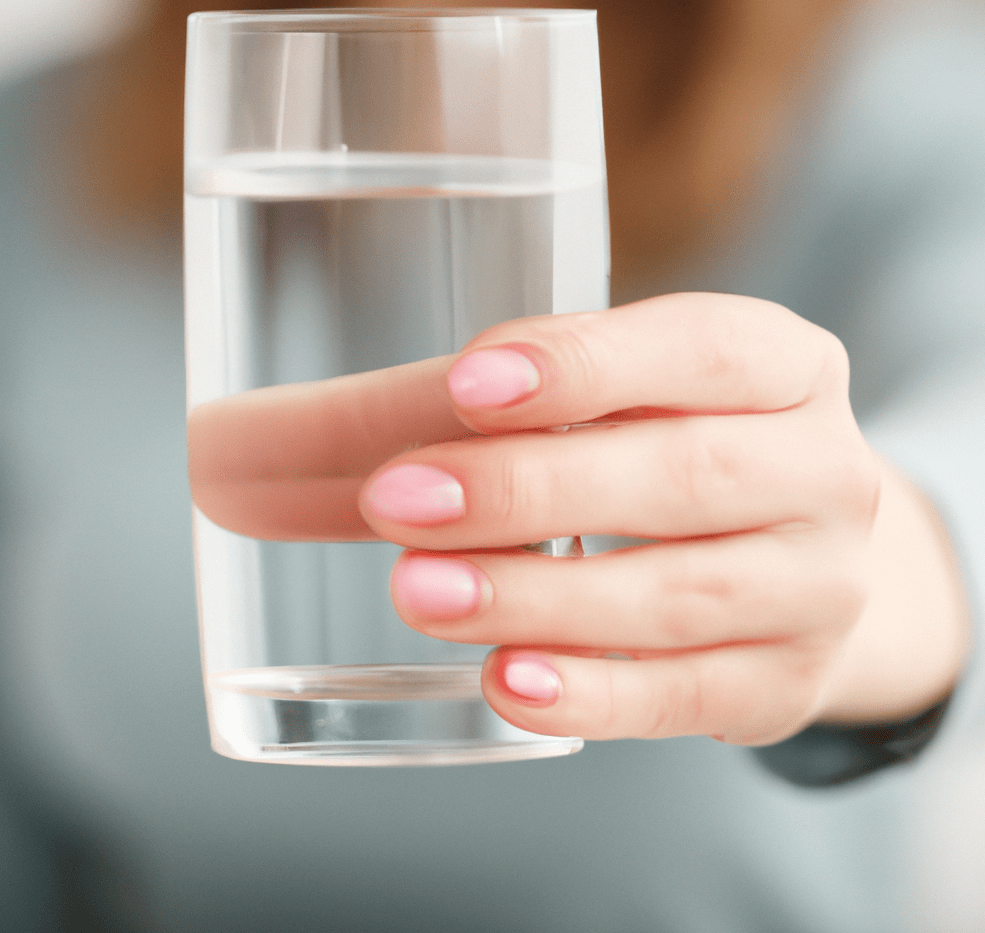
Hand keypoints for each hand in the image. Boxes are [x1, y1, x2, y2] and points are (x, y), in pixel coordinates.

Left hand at [188, 293, 969, 745]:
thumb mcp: (587, 400)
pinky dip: (596, 693)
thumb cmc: (658, 441)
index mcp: (779, 364)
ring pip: (677, 592)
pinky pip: (692, 695)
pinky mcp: (783, 682)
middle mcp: (820, 468)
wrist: (787, 547)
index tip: (466, 385)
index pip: (703, 346)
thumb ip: (416, 414)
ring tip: (417, 594)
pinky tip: (507, 682)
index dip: (589, 362)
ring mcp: (817, 587)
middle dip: (535, 489)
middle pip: (685, 474)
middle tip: (395, 502)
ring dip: (540, 595)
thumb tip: (221, 450)